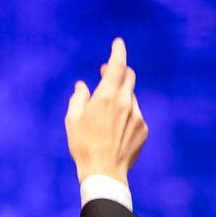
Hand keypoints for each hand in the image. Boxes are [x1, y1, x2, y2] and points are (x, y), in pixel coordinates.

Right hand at [65, 38, 147, 184]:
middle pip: (129, 77)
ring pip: (132, 97)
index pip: (117, 66)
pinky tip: (115, 129)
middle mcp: (125, 103)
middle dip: (119, 71)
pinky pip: (135, 114)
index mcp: (106, 97)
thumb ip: (78, 98)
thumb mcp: (72, 119)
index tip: (118, 43)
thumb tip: (82, 86)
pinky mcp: (143, 129)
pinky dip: (127, 114)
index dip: (118, 52)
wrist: (104, 172)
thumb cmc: (84, 146)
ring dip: (121, 96)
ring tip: (106, 114)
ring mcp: (137, 116)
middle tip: (107, 74)